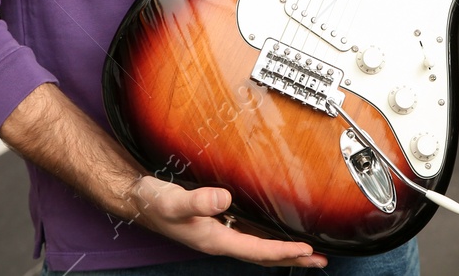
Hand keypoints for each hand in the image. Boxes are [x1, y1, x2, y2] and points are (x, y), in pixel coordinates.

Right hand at [127, 176, 327, 267]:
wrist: (139, 201)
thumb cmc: (155, 203)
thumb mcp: (174, 202)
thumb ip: (198, 201)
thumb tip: (224, 199)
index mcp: (215, 240)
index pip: (257, 250)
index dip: (282, 252)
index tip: (307, 250)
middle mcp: (221, 240)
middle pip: (263, 255)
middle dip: (292, 259)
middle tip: (319, 260)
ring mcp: (220, 234)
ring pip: (258, 247)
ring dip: (283, 251)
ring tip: (307, 252)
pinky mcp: (218, 224)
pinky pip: (250, 236)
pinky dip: (268, 239)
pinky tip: (275, 234)